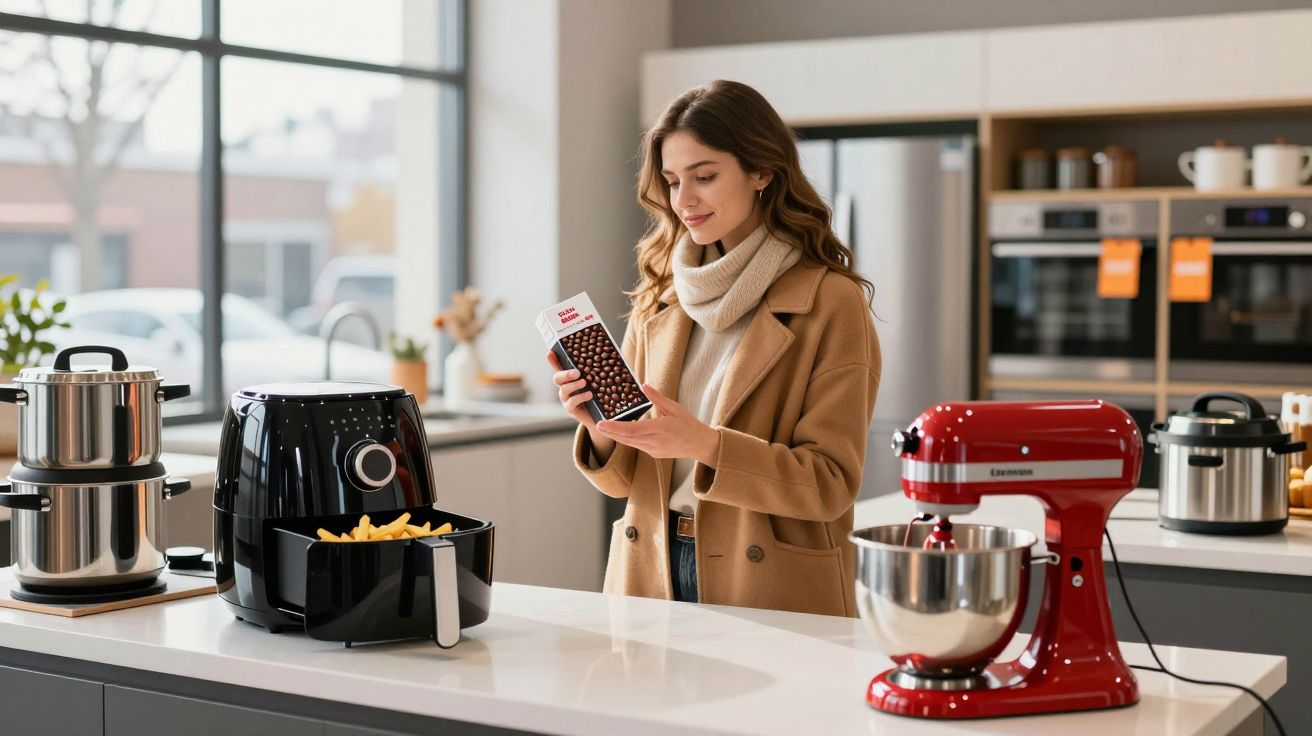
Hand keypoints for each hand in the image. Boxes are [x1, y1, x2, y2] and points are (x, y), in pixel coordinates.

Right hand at [546, 350, 597, 430]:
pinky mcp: (570, 409)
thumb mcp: (596, 380)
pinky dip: (580, 397)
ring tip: (584, 382)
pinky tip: (589, 394)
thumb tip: (606, 355)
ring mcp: (566, 398)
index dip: (553, 360)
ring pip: (564, 390)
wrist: (599, 414)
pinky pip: (571, 402)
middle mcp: (564, 387)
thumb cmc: (597, 393)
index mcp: (569, 378)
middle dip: (566, 374)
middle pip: (557, 378)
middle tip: (577, 373)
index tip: (550, 352)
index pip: (558, 366)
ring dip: (574, 385)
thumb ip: (595, 371)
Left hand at [594, 383, 720, 467]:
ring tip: (603, 428)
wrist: (701, 445)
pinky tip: (619, 433)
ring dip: (616, 436)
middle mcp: (655, 442)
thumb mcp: (675, 407)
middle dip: (610, 432)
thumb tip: (643, 385)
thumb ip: (657, 398)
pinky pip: (637, 446)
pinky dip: (626, 439)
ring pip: (630, 444)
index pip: (632, 429)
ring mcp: (654, 450)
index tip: (601, 423)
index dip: (614, 427)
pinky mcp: (654, 454)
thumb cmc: (689, 424)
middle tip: (596, 425)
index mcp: (660, 428)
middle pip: (626, 439)